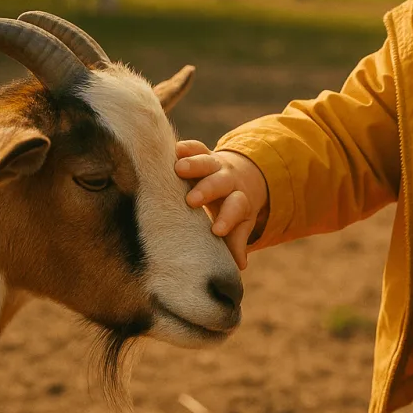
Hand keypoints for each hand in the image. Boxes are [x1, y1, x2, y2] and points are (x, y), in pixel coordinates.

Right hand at [174, 140, 268, 269]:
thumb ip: (236, 241)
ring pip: (207, 161)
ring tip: (178, 169)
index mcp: (239, 199)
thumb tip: (239, 266)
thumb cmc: (233, 208)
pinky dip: (186, 147)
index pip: (237, 207)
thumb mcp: (239, 223)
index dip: (228, 219)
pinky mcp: (202, 153)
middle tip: (193, 200)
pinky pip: (196, 147)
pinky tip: (172, 150)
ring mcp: (215, 164)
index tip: (217, 231)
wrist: (239, 175)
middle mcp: (228, 180)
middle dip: (208, 190)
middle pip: (221, 182)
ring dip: (194, 165)